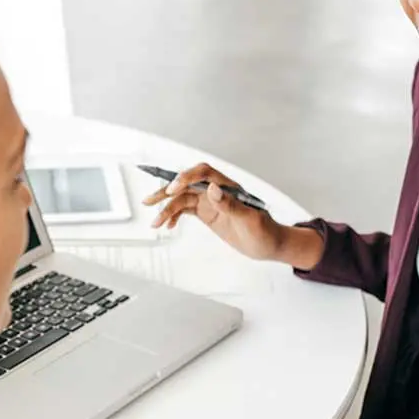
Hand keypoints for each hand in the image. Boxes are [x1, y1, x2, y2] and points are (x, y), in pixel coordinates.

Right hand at [143, 163, 289, 261]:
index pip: (203, 174)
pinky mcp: (207, 213)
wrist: (269, 244)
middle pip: (187, 184)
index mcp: (228, 187)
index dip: (186, 177)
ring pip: (183, 199)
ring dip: (167, 208)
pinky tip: (168, 225)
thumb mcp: (250, 220)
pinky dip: (175, 215)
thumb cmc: (265, 231)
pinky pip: (186, 210)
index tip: (173, 189)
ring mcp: (210, 202)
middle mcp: (217, 191)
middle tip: (150, 200)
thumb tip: (212, 189)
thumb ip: (230, 204)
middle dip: (167, 191)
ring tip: (155, 222)